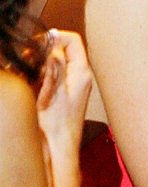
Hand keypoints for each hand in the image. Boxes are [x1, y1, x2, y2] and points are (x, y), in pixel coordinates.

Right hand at [36, 29, 92, 157]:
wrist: (59, 148)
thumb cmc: (57, 126)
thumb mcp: (53, 94)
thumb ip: (55, 68)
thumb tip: (53, 44)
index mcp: (82, 72)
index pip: (73, 41)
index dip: (56, 37)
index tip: (37, 43)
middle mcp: (80, 75)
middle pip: (65, 50)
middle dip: (46, 49)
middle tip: (28, 56)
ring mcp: (73, 84)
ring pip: (58, 62)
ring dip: (42, 61)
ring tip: (27, 67)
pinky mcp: (64, 92)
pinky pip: (54, 75)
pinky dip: (41, 73)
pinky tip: (31, 79)